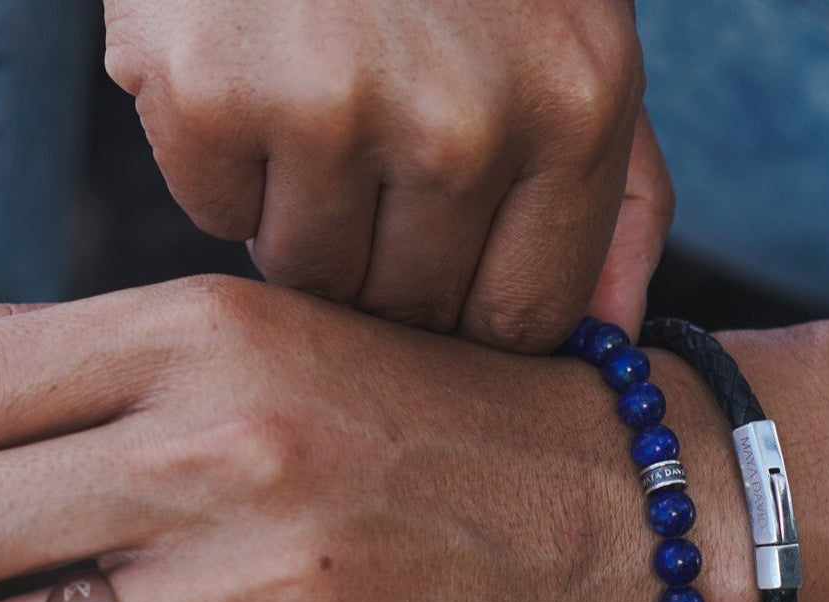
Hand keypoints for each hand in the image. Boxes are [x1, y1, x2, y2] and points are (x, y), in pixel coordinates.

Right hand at [104, 0, 671, 347]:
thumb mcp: (578, 40)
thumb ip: (617, 192)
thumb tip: (614, 334)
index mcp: (571, 113)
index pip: (523, 321)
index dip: (473, 311)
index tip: (447, 271)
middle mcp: (461, 128)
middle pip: (410, 309)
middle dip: (387, 252)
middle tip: (372, 141)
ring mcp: (330, 111)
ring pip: (308, 273)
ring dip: (303, 209)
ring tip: (314, 89)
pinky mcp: (211, 96)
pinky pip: (216, 213)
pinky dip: (224, 159)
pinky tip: (251, 66)